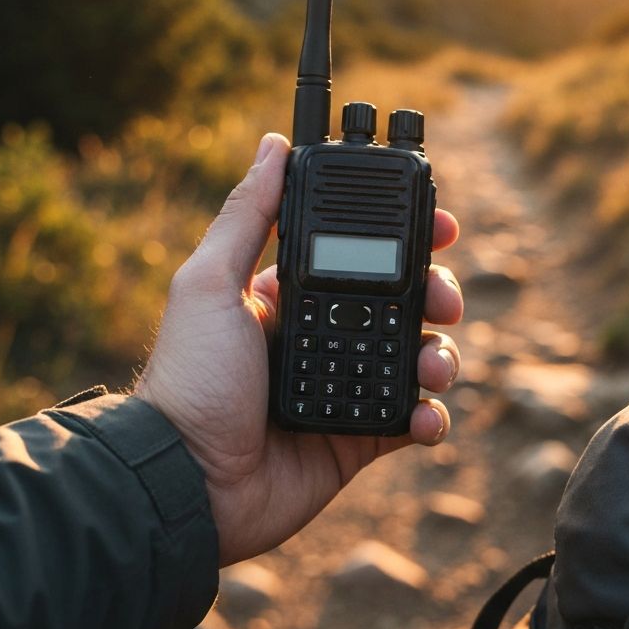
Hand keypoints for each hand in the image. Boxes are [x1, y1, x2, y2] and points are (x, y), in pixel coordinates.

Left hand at [134, 133, 462, 565]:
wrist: (185, 483)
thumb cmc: (189, 379)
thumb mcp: (208, 283)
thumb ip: (247, 216)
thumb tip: (272, 145)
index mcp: (292, 295)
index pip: (362, 253)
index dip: (406, 237)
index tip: (440, 223)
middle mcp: (324, 334)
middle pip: (403, 302)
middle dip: (435, 294)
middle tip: (443, 300)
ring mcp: (344, 385)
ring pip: (417, 357)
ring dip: (440, 355)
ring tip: (433, 367)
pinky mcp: (358, 437)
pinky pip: (411, 419)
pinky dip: (430, 416)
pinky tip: (424, 415)